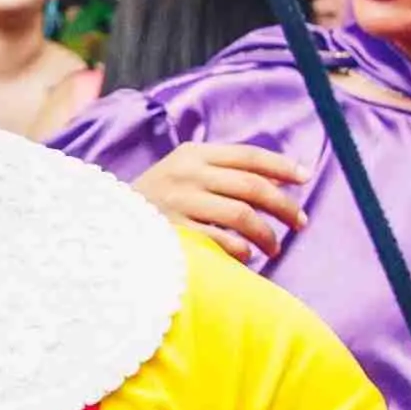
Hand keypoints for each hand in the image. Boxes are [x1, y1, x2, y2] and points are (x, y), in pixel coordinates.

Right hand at [128, 142, 307, 263]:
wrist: (104, 222)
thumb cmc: (157, 199)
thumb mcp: (183, 172)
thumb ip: (221, 171)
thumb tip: (276, 179)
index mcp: (194, 154)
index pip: (248, 156)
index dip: (282, 166)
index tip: (306, 178)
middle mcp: (188, 174)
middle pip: (252, 186)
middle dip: (284, 205)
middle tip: (300, 222)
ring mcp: (180, 203)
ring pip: (242, 215)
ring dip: (267, 233)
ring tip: (275, 246)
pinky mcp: (175, 232)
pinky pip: (222, 241)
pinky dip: (241, 249)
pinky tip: (247, 255)